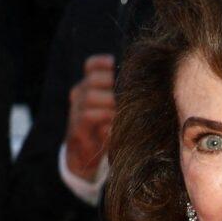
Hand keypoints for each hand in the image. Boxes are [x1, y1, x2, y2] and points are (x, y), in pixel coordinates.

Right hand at [63, 54, 115, 182]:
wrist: (86, 157)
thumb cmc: (108, 128)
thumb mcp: (115, 109)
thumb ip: (123, 96)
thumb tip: (145, 86)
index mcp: (88, 85)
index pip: (91, 65)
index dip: (104, 63)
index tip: (117, 66)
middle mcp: (79, 95)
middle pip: (93, 79)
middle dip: (112, 85)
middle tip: (127, 95)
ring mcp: (76, 111)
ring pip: (90, 97)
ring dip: (110, 103)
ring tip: (122, 111)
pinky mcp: (77, 130)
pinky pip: (89, 117)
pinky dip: (104, 119)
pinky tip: (114, 125)